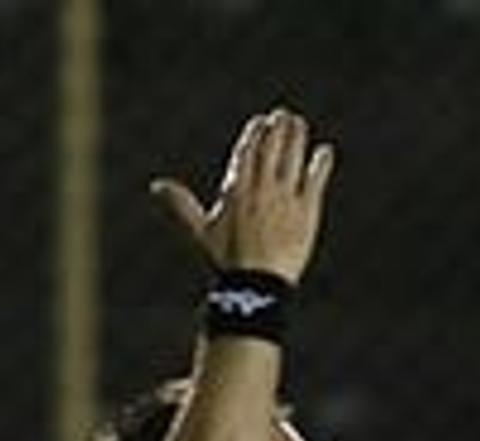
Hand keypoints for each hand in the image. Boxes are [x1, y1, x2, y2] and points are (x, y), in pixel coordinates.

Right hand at [151, 105, 332, 280]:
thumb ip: (181, 204)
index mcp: (236, 190)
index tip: (261, 122)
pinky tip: (323, 151)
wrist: (256, 284)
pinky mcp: (307, 209)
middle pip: (271, 147)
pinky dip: (321, 162)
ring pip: (293, 156)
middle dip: (277, 128)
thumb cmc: (226, 261)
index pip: (247, 151)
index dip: (255, 133)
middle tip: (283, 116)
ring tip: (298, 124)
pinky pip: (315, 178)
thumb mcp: (201, 231)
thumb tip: (156, 186)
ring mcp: (286, 197)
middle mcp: (262, 188)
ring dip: (296, 136)